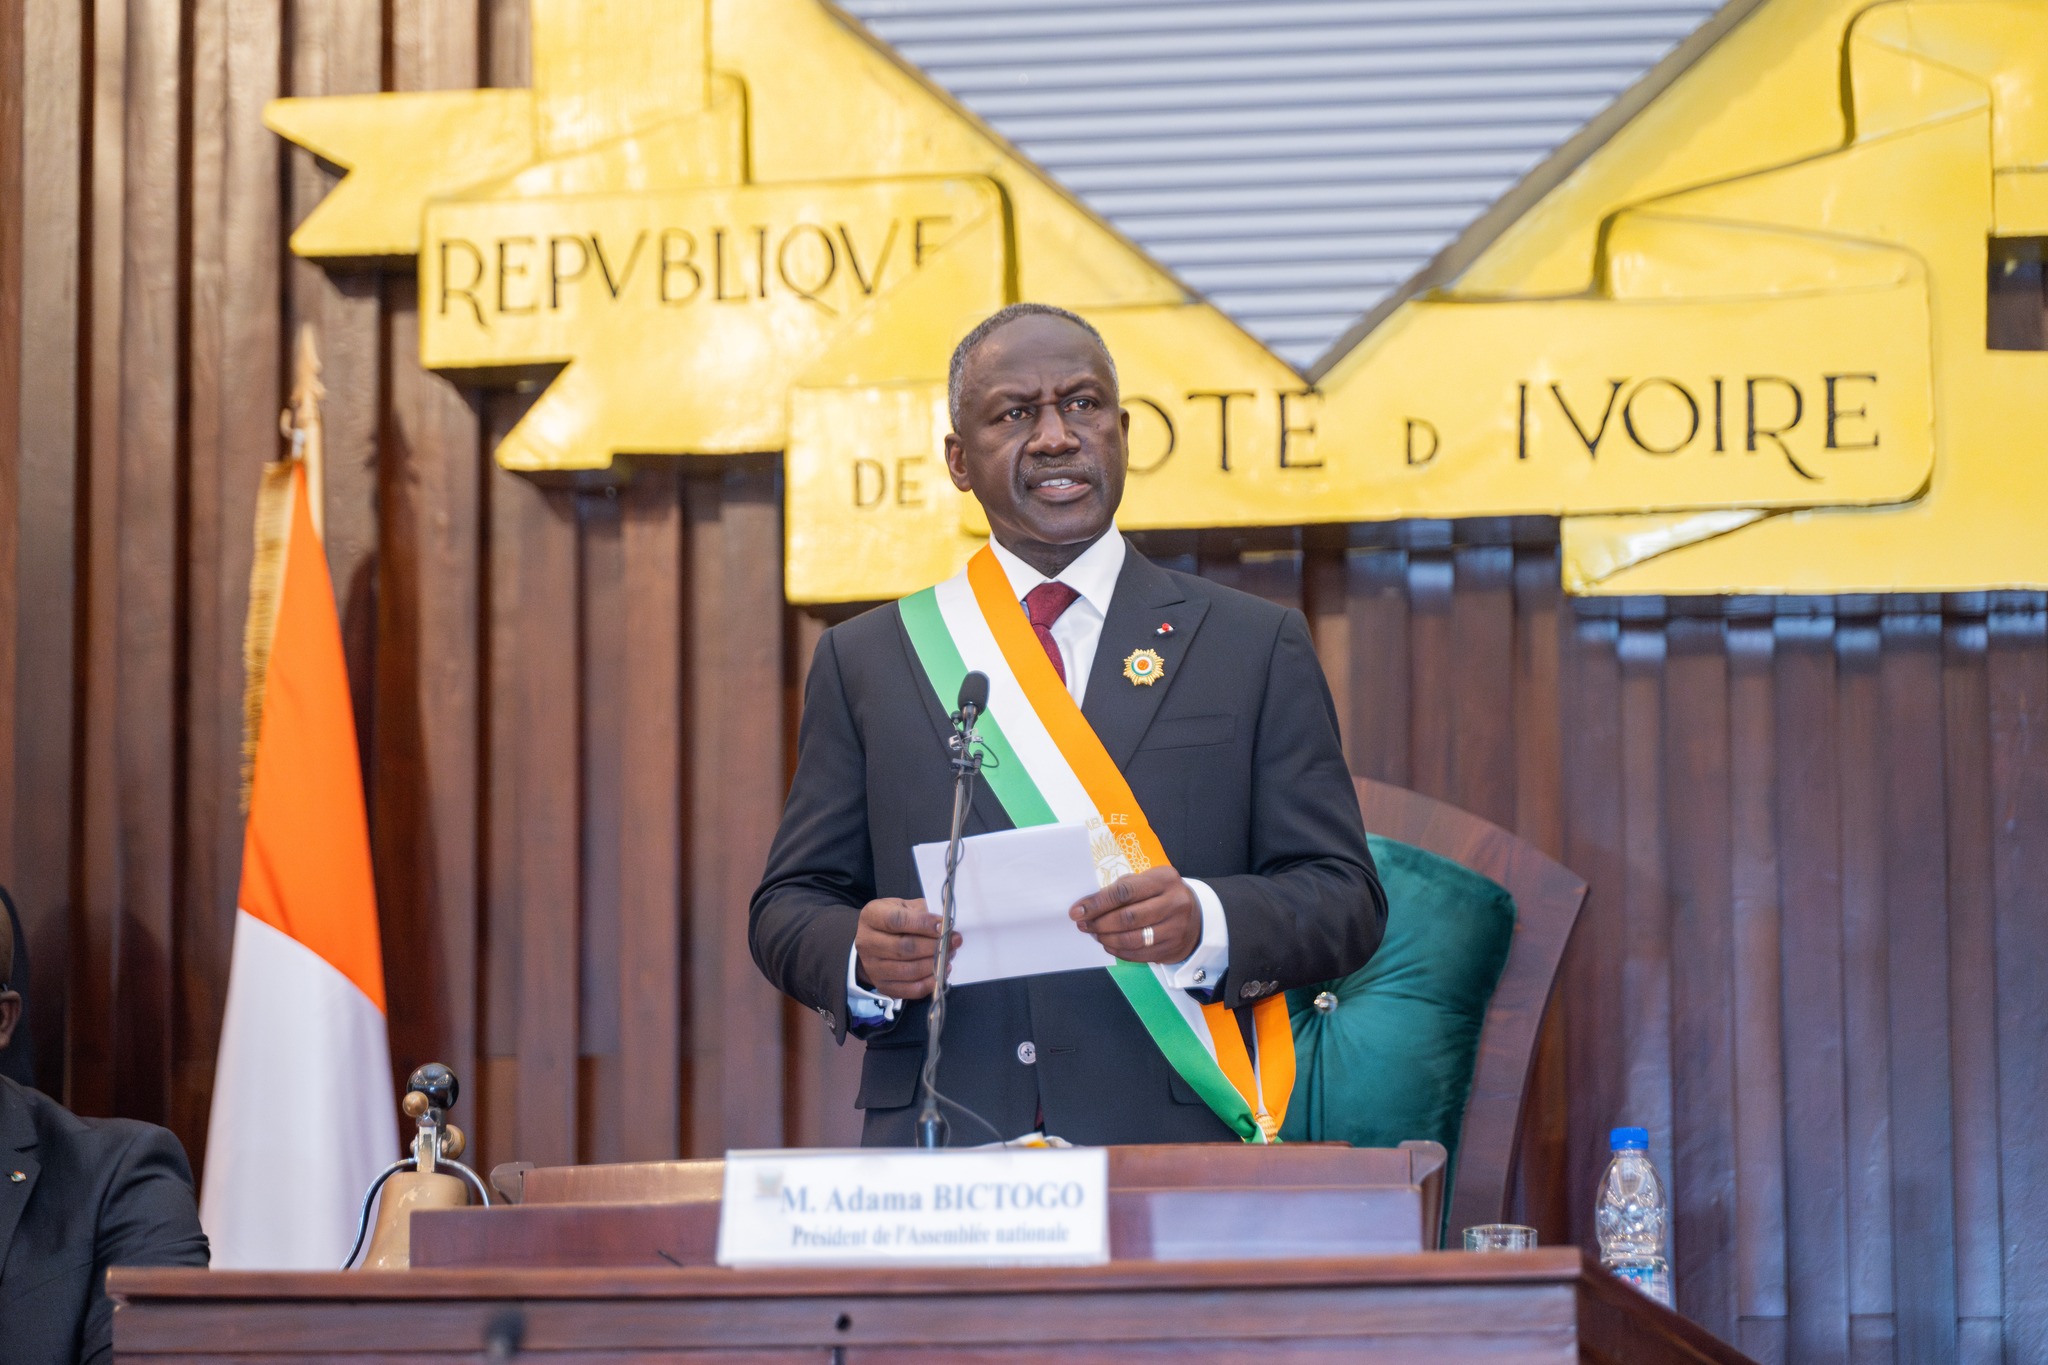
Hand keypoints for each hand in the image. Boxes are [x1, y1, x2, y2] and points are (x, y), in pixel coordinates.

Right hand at [854, 897, 960, 999]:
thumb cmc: (893, 920)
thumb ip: (922, 911)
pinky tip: (941, 972)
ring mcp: (873, 967)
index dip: (923, 924)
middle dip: (934, 946)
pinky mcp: (882, 985)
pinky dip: (929, 983)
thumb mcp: (903, 906)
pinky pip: (909, 989)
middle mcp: (867, 943)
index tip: (944, 925)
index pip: (897, 921)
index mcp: (871, 917)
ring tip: (949, 956)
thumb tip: (945, 924)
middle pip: (904, 948)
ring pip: (909, 970)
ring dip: (934, 964)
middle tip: (954, 942)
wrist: (871, 942)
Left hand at [1070, 865, 1201, 963]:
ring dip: (1107, 939)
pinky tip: (1109, 945)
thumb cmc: (1162, 895)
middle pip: (1128, 917)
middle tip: (1084, 925)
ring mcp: (1176, 928)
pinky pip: (1140, 954)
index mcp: (1164, 879)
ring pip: (1133, 939)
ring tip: (1095, 934)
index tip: (1077, 911)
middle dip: (1099, 922)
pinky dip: (1119, 951)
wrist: (1197, 916)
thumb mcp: (1148, 881)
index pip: (1124, 891)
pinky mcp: (1173, 948)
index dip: (1097, 903)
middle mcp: (1174, 903)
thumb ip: (1123, 889)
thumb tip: (1090, 905)